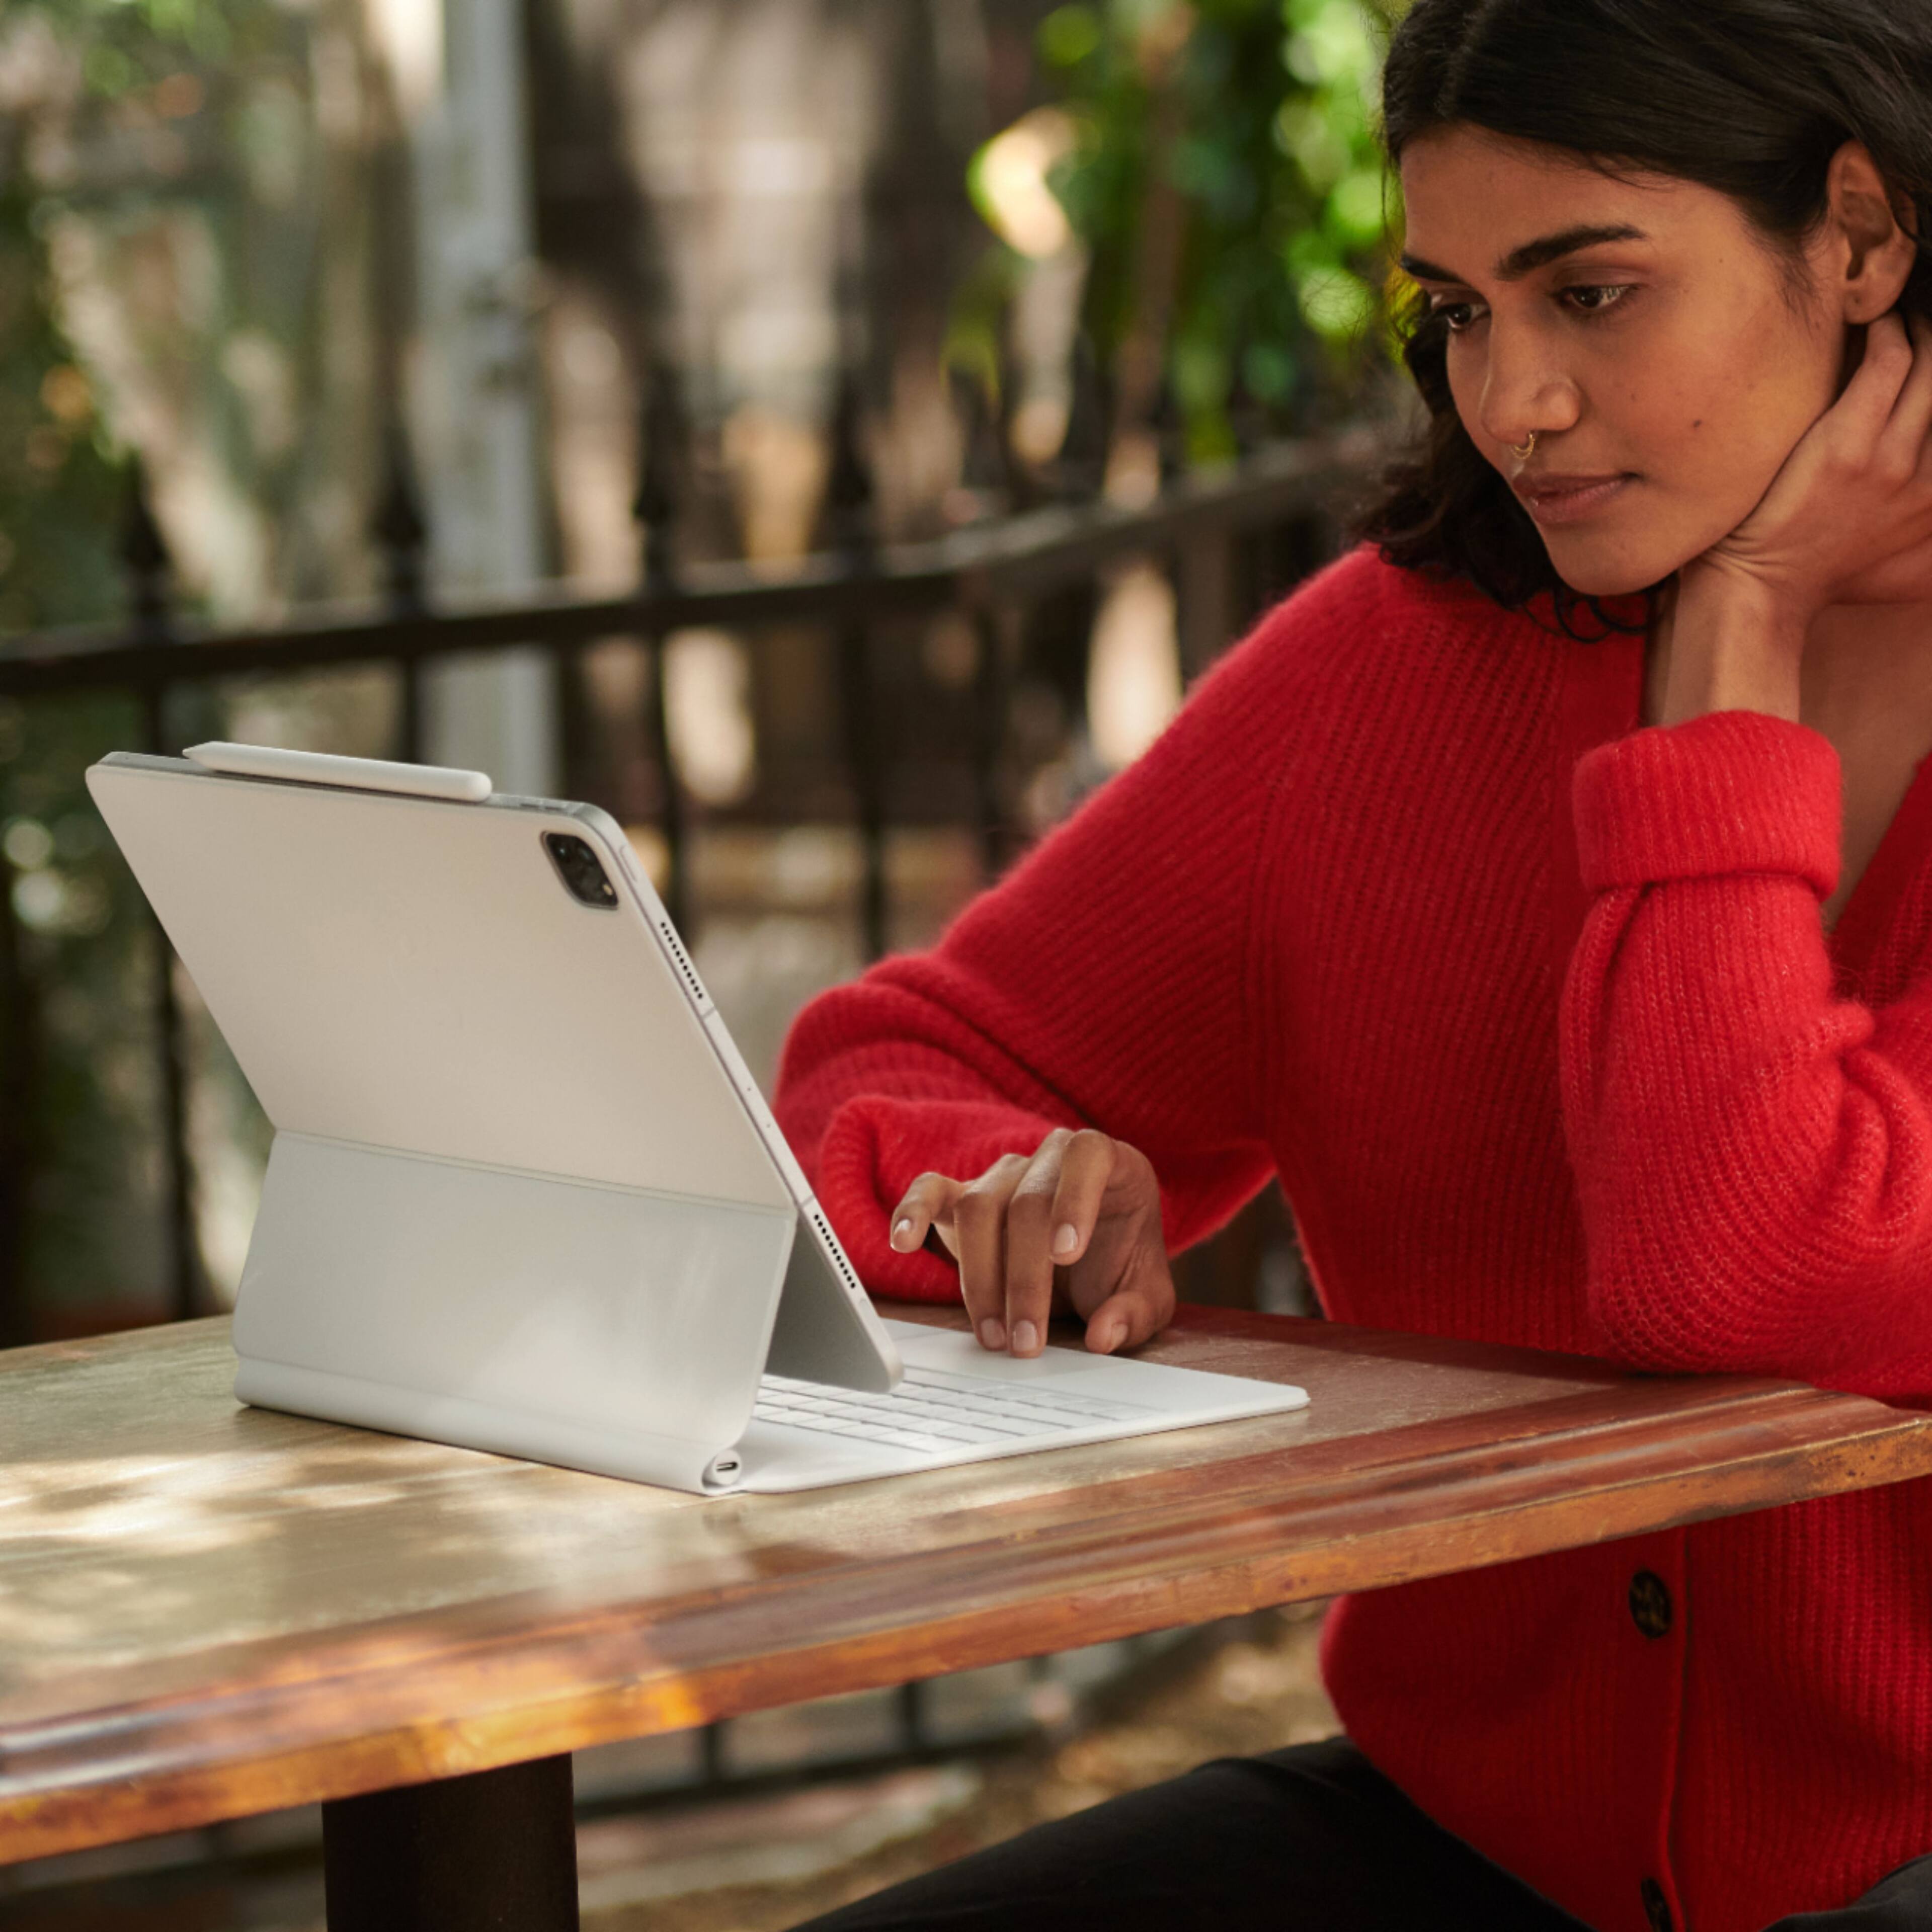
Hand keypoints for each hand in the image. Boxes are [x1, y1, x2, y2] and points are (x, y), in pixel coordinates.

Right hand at [886, 1127, 1175, 1357]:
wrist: (1091, 1259)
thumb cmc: (1120, 1266)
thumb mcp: (1146, 1294)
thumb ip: (1134, 1313)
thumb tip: (1103, 1336)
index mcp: (1109, 1164)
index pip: (1087, 1157)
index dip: (1074, 1199)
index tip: (1065, 1255)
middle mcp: (1051, 1158)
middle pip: (1026, 1202)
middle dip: (1024, 1279)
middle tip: (1026, 1342)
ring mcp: (1003, 1174)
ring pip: (980, 1208)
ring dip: (981, 1278)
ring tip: (993, 1335)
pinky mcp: (962, 1195)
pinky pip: (930, 1190)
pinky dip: (913, 1212)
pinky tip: (902, 1242)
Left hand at [1662, 314, 1931, 724]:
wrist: (1758, 592)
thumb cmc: (1812, 575)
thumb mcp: (1896, 569)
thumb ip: (1926, 540)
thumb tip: (1930, 514)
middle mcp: (1926, 477)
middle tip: (1923, 320)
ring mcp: (1891, 460)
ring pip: (1930, 364)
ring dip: (1918, 328)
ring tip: (1898, 315)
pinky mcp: (1848, 445)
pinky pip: (1887, 362)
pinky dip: (1886, 332)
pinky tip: (1872, 325)